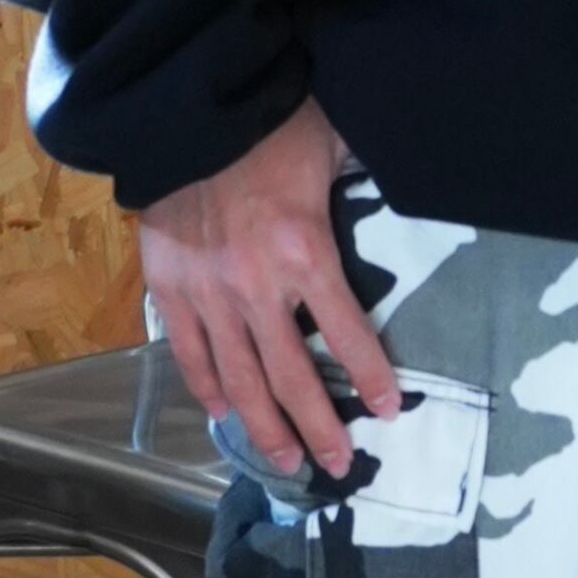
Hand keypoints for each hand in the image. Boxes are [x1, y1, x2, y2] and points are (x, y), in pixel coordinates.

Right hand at [136, 95, 401, 478]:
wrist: (185, 110)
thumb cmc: (270, 124)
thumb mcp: (335, 144)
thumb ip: (364, 179)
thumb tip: (409, 184)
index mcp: (305, 252)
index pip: (347, 332)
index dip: (371, 376)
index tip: (388, 411)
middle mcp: (256, 286)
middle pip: (291, 377)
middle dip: (318, 428)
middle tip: (338, 467)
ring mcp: (208, 293)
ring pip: (239, 380)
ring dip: (265, 427)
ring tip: (286, 463)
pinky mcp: (169, 288)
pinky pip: (190, 354)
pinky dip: (207, 388)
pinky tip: (224, 415)